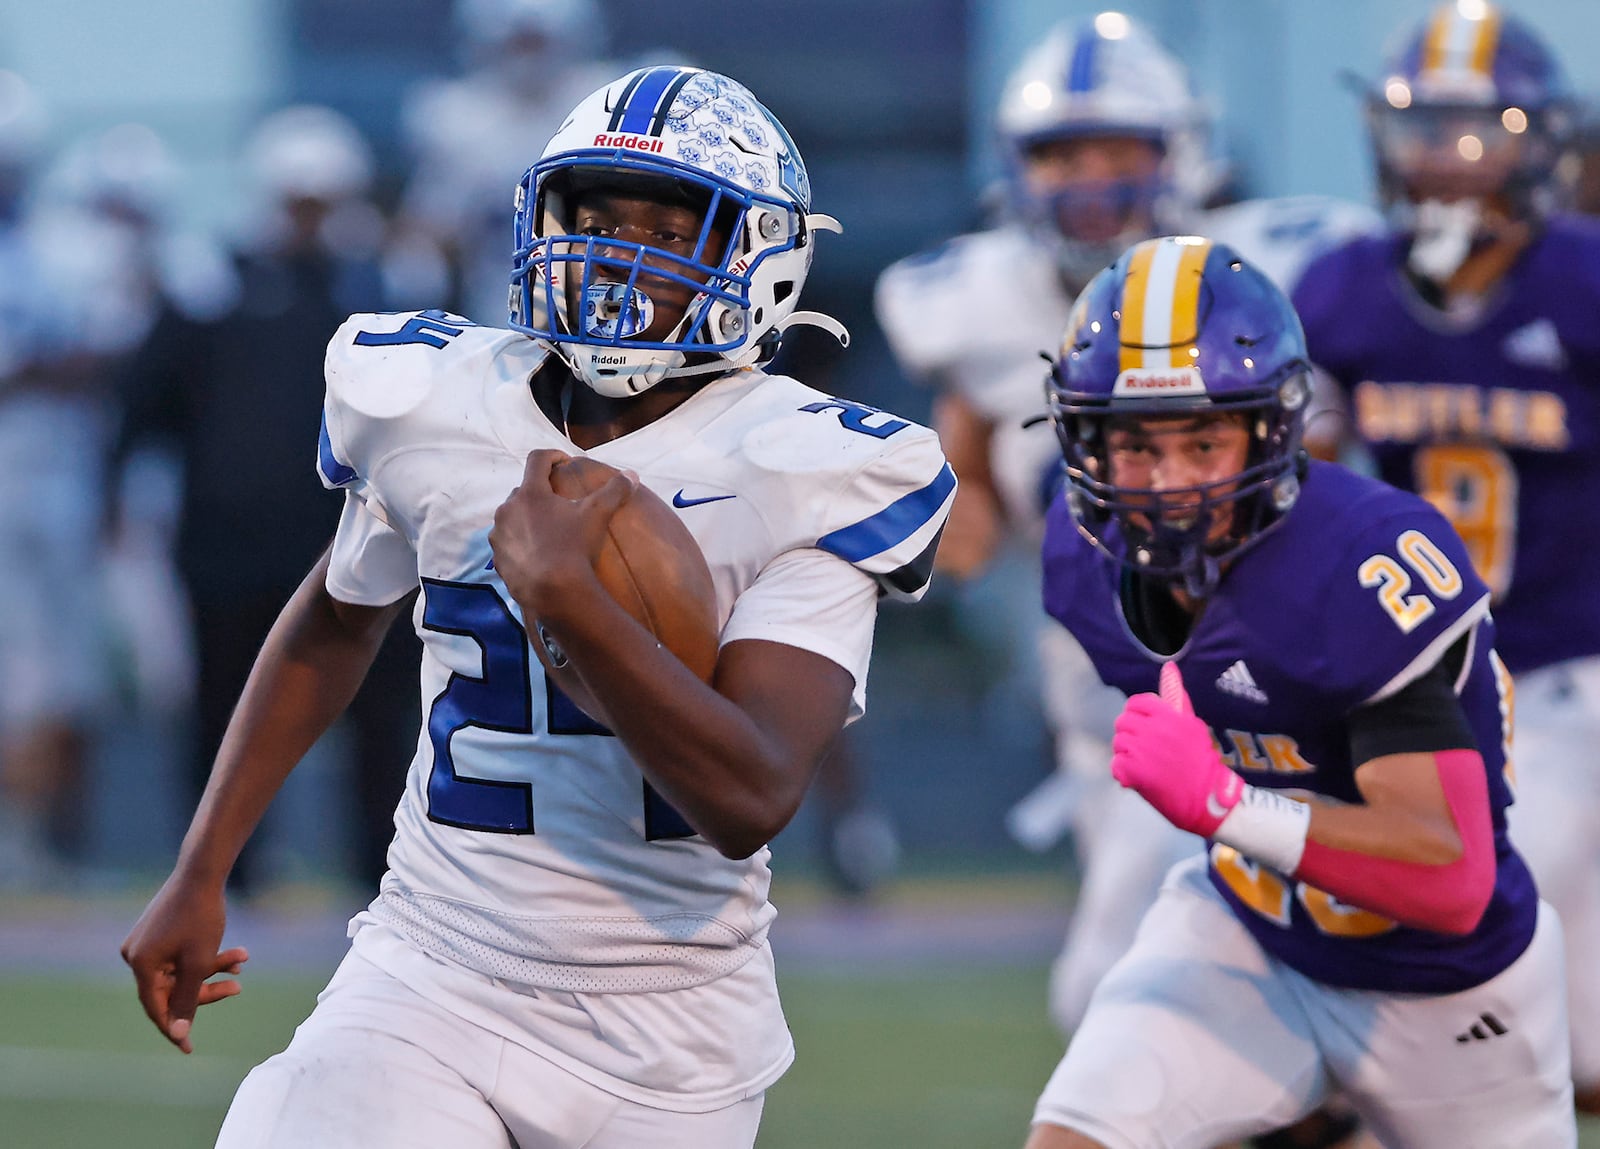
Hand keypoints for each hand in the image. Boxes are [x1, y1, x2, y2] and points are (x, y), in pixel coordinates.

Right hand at [120, 873, 248, 1053]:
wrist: (203, 871)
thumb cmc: (201, 916)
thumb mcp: (198, 962)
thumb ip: (186, 999)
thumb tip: (176, 1033)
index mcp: (140, 964)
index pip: (156, 1008)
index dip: (175, 1028)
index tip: (189, 1049)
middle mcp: (136, 955)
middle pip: (172, 988)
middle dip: (207, 987)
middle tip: (238, 987)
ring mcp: (147, 943)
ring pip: (182, 970)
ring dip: (212, 968)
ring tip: (243, 958)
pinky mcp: (159, 932)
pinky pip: (182, 955)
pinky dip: (205, 956)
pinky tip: (236, 953)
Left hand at [489, 449, 635, 617]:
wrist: (554, 593)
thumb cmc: (575, 548)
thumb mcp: (598, 515)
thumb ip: (614, 491)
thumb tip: (632, 475)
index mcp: (530, 493)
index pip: (537, 459)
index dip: (553, 456)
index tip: (565, 462)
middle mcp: (508, 509)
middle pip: (524, 490)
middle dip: (540, 492)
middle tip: (560, 504)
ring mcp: (499, 535)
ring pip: (512, 517)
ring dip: (527, 518)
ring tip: (548, 531)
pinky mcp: (497, 559)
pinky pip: (508, 542)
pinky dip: (520, 542)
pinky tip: (538, 553)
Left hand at [1111, 661, 1242, 836]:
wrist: (1209, 799)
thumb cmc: (1201, 760)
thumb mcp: (1192, 725)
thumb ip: (1176, 698)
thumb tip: (1169, 666)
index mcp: (1168, 715)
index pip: (1136, 703)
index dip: (1137, 715)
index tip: (1145, 727)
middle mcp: (1153, 729)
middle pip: (1122, 722)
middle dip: (1131, 735)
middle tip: (1146, 750)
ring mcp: (1142, 751)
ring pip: (1117, 744)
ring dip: (1127, 755)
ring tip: (1145, 765)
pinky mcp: (1134, 772)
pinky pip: (1116, 765)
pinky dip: (1124, 773)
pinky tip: (1139, 778)